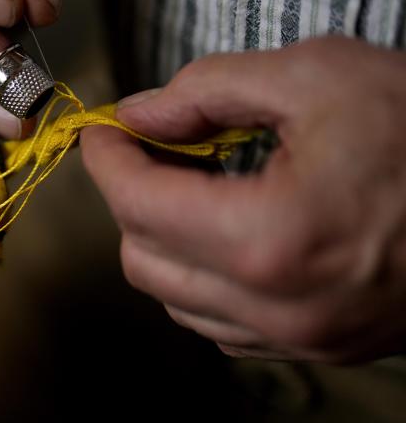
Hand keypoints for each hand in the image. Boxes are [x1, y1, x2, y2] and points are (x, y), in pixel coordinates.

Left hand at [81, 36, 405, 362]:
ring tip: (190, 189)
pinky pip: (222, 325)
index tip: (101, 134)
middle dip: (131, 201)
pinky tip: (224, 236)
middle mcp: (279, 306)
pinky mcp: (322, 346)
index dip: (107, 161)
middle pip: (143, 260)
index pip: (138, 204)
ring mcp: (302, 336)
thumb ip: (210, 88)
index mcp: (270, 238)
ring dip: (162, 242)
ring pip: (176, 300)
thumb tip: (140, 112)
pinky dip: (202, 280)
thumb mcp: (320, 75)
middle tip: (150, 153)